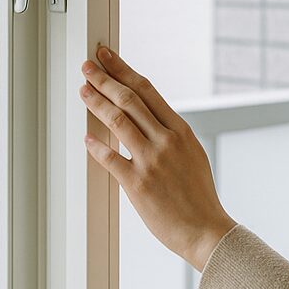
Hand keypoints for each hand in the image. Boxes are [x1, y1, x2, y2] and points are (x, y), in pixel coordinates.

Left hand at [79, 43, 237, 270]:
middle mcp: (166, 141)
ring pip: (118, 121)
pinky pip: (110, 158)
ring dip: (97, 102)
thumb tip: (148, 120)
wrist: (205, 230)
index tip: (108, 58)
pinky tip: (86, 137)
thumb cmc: (198, 196)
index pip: (147, 90)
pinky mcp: (137, 184)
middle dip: (105, 79)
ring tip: (83, 90)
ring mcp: (151, 161)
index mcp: (181, 131)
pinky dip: (96, 145)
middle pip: (129, 99)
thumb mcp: (193, 155)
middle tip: (88, 66)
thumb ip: (171, 136)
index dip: (124, 70)